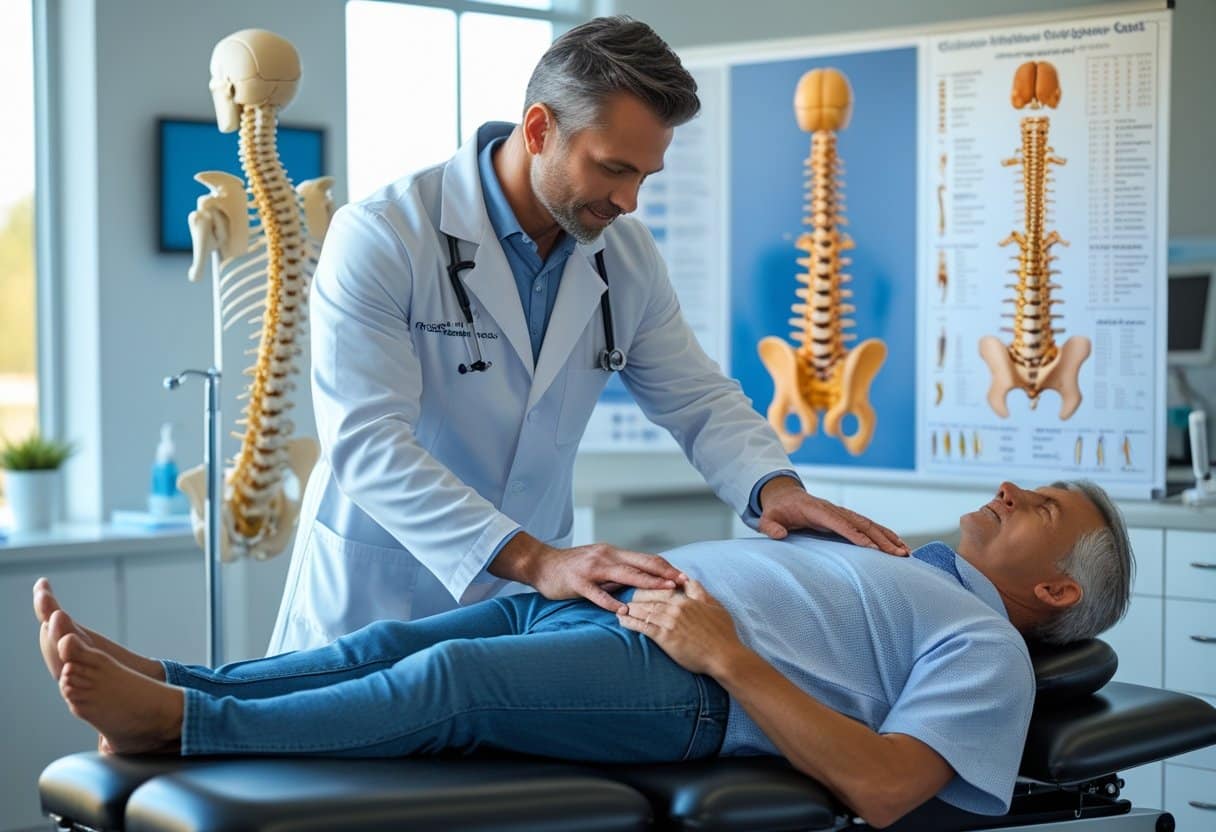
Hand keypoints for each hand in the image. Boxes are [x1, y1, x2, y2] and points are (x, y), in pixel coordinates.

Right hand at [490, 532, 686, 613]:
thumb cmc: (572, 568)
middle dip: (665, 573)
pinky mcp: (578, 582)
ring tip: (666, 591)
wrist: (542, 565)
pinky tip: (624, 610)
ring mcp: (592, 569)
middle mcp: (606, 557)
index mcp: (613, 554)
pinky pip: (597, 593)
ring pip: (625, 575)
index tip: (684, 577)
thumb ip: (619, 573)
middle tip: (684, 583)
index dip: (666, 567)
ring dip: (647, 583)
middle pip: (642, 564)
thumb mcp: (599, 566)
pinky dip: (611, 601)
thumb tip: (643, 582)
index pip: (647, 559)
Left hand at [617, 579, 743, 675]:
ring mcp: (669, 622)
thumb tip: (688, 580)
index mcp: (685, 599)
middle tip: (624, 598)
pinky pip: (642, 626)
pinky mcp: (665, 637)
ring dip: (629, 609)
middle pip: (648, 597)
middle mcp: (675, 608)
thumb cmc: (722, 633)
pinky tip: (621, 620)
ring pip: (643, 610)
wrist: (724, 656)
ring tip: (619, 608)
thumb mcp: (714, 605)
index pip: (660, 587)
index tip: (637, 587)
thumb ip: (699, 591)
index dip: (647, 587)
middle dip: (635, 597)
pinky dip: (629, 622)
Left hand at [759, 477, 907, 554]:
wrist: (784, 495)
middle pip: (861, 524)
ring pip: (869, 525)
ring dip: (888, 538)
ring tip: (905, 553)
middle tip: (897, 555)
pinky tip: (898, 546)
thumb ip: (770, 526)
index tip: (871, 548)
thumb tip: (779, 534)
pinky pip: (868, 526)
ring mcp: (842, 513)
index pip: (839, 523)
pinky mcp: (846, 518)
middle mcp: (834, 510)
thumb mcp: (768, 517)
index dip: (855, 535)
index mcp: (817, 511)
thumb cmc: (777, 510)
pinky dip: (884, 535)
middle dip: (881, 540)